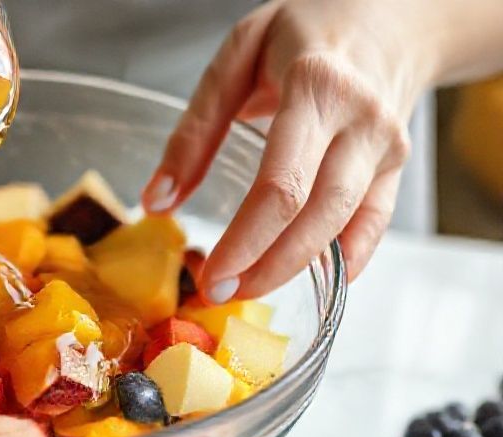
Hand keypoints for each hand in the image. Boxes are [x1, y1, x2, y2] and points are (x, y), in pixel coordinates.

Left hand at [143, 0, 437, 301]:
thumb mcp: (235, 58)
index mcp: (316, 86)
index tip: (210, 274)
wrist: (387, 15)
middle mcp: (360, 120)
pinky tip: (306, 280)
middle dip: (266, 265)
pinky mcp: (396, 166)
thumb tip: (157, 200)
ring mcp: (385, 146)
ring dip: (293, 268)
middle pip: (315, 214)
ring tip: (245, 289)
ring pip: (344, 225)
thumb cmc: (302, 31)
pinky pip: (375, 225)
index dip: (246, 240)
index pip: (282, 183)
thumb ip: (195, 130)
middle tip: (219, 293)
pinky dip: (345, 260)